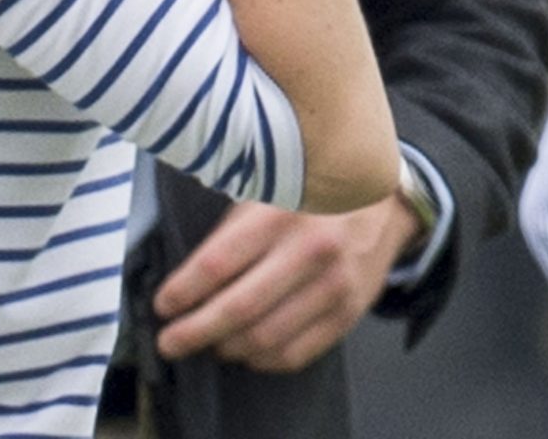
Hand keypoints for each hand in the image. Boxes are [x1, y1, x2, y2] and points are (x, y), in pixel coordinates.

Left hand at [151, 195, 422, 372]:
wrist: (384, 201)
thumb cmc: (313, 191)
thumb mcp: (269, 188)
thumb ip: (232, 227)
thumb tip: (188, 273)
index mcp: (280, 213)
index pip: (219, 263)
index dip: (184, 290)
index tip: (162, 305)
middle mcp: (309, 252)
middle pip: (239, 309)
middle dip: (195, 331)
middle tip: (169, 341)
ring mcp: (332, 288)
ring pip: (266, 338)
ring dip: (226, 348)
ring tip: (204, 344)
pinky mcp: (348, 314)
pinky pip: (297, 352)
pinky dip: (263, 360)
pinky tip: (244, 352)